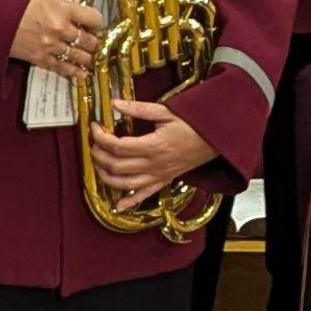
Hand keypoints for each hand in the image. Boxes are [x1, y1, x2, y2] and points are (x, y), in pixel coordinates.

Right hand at [11, 0, 106, 72]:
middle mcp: (61, 29)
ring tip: (93, 60)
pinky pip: (62, 67)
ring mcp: (51, 46)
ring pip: (79, 56)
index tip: (96, 24)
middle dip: (95, 43)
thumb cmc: (18, 2)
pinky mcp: (41, 58)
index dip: (97, 22)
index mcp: (63, 9)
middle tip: (97, 45)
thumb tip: (78, 15)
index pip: (93, 18)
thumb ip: (63, 6)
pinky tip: (82, 74)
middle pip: (89, 40)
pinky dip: (74, 72)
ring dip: (89, 59)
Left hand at [85, 101, 215, 208]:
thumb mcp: (166, 111)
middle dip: (99, 155)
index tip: (95, 127)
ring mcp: (159, 175)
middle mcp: (154, 164)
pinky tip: (118, 206)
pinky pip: (144, 196)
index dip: (101, 138)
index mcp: (153, 146)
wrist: (217, 139)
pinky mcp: (164, 181)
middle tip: (94, 144)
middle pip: (117, 165)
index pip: (117, 146)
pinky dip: (129, 202)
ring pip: (125, 184)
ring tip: (98, 165)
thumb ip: (139, 109)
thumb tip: (115, 104)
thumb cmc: (194, 124)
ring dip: (107, 177)